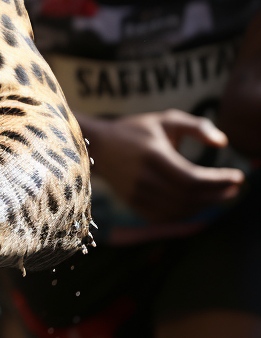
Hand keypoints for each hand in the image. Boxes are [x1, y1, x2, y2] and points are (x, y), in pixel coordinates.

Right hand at [82, 110, 243, 222]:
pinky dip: (187, 213)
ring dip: (205, 205)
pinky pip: (166, 217)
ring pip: (180, 210)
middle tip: (234, 188)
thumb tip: (223, 143)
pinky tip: (198, 203)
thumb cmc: (136, 131)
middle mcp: (143, 178)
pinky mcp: (134, 204)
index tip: (238, 176)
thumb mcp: (166, 120)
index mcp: (153, 156)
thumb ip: (197, 126)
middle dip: (218, 194)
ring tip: (220, 195)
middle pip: (189, 197)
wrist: (98, 147)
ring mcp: (137, 194)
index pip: (193, 178)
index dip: (219, 181)